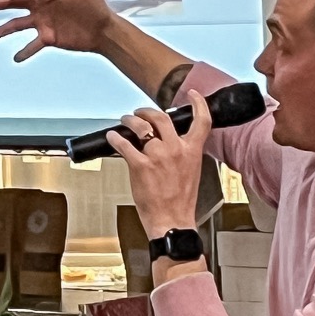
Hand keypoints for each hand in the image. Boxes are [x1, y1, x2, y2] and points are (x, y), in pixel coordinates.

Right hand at [0, 0, 113, 60]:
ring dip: (3, 30)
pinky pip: (33, 45)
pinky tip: (16, 58)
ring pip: (18, 25)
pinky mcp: (48, 38)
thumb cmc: (96, 7)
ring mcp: (43, 23)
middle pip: (16, 4)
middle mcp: (43, 6)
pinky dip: (25, 51)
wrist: (104, 30)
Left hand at [107, 90, 211, 236]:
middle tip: (140, 113)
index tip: (192, 94)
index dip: (198, 103)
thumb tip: (170, 142)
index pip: (202, 120)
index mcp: (192, 151)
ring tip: (125, 122)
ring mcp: (158, 156)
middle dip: (147, 111)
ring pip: (141, 126)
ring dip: (130, 121)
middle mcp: (176, 149)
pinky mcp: (140, 165)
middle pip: (161, 117)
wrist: (172, 221)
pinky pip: (123, 144)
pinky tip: (112, 136)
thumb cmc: (180, 201)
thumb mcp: (191, 172)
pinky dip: (115, 137)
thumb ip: (184, 153)